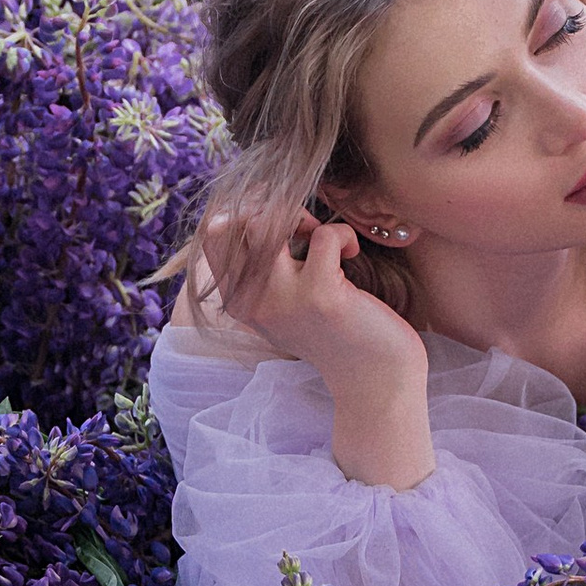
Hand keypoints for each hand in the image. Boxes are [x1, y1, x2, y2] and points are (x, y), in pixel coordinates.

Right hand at [212, 213, 434, 489]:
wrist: (374, 379)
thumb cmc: (334, 331)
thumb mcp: (284, 302)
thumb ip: (263, 266)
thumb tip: (258, 207)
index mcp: (237, 302)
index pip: (212, 235)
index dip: (245, 211)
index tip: (279, 221)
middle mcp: (251, 302)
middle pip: (232, 223)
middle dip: (272, 208)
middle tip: (305, 228)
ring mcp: (282, 299)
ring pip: (266, 222)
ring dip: (302, 216)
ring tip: (323, 238)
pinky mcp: (320, 296)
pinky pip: (325, 235)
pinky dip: (343, 235)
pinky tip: (352, 254)